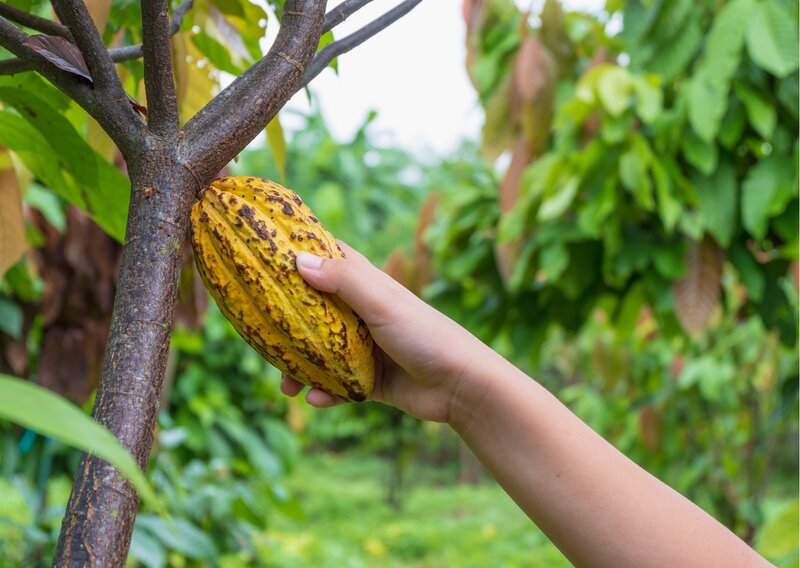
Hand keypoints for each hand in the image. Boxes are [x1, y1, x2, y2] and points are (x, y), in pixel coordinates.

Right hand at [280, 242, 493, 422]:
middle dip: (285, 325)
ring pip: (319, 354)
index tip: (262, 256)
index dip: (298, 254)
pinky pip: (337, 386)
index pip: (328, 258)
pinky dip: (324, 393)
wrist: (461, 385)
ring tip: (286, 387)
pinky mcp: (370, 380)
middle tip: (259, 339)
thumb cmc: (425, 334)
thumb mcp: (381, 303)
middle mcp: (362, 313)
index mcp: (365, 286)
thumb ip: (344, 280)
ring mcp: (365, 347)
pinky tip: (317, 401)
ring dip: (300, 369)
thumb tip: (298, 259)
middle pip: (312, 311)